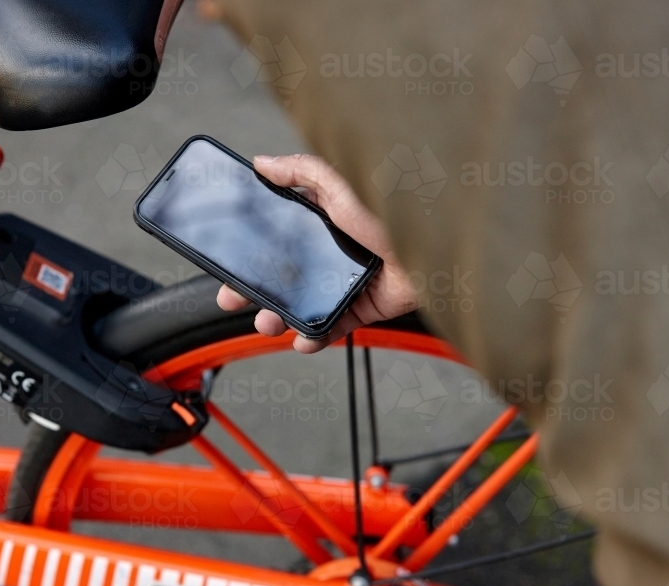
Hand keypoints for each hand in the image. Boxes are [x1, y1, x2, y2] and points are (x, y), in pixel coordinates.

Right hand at [217, 154, 416, 352]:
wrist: (439, 251)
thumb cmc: (398, 212)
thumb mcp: (342, 185)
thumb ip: (302, 173)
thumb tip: (264, 162)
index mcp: (323, 220)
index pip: (276, 237)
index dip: (250, 251)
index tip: (228, 263)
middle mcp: (331, 250)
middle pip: (281, 275)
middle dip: (253, 290)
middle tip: (232, 299)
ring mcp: (345, 280)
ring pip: (300, 304)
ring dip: (277, 317)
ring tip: (267, 324)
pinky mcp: (362, 306)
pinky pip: (331, 325)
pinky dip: (313, 336)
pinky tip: (301, 339)